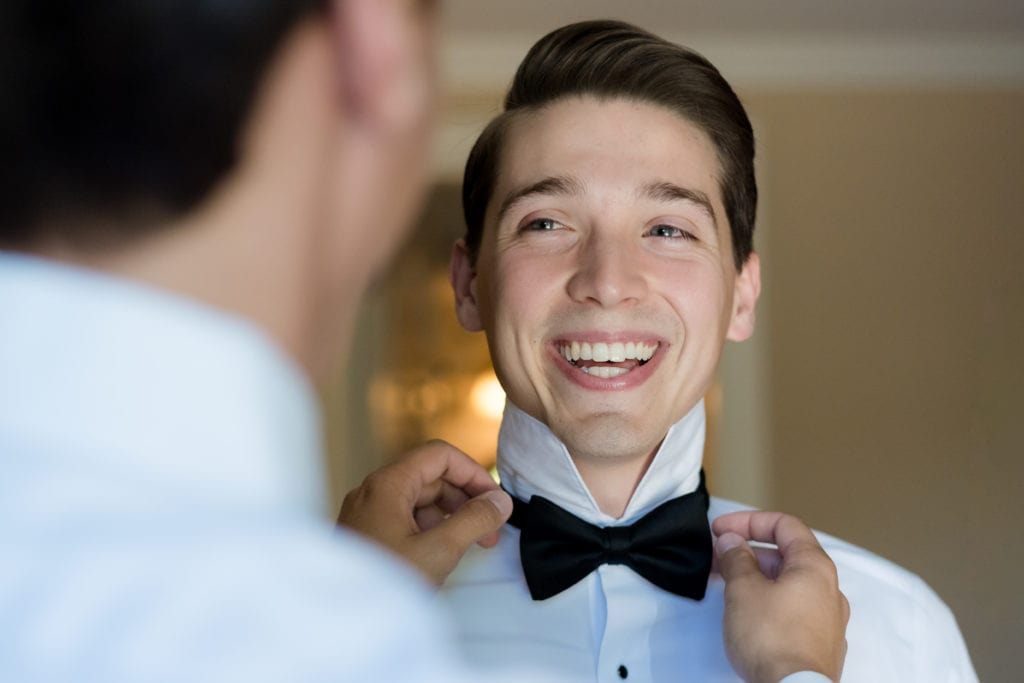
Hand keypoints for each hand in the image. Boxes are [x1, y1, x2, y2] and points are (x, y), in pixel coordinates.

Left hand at [338, 439, 512, 584]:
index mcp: (387, 485)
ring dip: (450, 515)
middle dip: (465, 499)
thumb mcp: (439, 550)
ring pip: (418, 499)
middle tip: (490, 531)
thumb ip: (474, 520)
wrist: (341, 626)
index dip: (472, 473)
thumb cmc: (384, 586)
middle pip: (430, 477)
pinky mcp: (366, 534)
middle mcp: (373, 492)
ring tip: (469, 545)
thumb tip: (500, 501)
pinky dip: (429, 528)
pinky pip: (404, 519)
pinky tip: (441, 554)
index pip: (439, 456)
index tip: (494, 501)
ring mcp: (367, 513)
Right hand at [713, 511, 849, 682]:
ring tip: (727, 587)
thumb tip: (733, 542)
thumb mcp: (743, 589)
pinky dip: (769, 601)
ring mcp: (827, 619)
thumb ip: (737, 559)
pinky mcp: (819, 644)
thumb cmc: (773, 640)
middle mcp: (828, 589)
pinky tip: (749, 614)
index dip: (748, 521)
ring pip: (789, 584)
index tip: (721, 530)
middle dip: (748, 552)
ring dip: (757, 578)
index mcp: (815, 567)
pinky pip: (794, 609)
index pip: (784, 525)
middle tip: (718, 558)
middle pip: (786, 555)